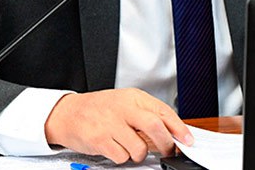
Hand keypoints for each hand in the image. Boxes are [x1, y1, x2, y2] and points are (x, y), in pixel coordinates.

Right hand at [44, 89, 192, 163]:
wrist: (67, 113)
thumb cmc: (98, 109)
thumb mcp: (123, 103)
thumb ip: (146, 114)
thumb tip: (173, 133)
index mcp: (131, 97)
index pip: (163, 111)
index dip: (179, 128)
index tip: (187, 140)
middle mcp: (121, 107)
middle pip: (155, 126)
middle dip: (166, 144)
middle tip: (167, 151)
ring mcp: (110, 123)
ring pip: (139, 148)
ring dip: (139, 154)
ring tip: (130, 147)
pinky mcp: (99, 139)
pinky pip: (122, 157)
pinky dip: (122, 157)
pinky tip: (114, 148)